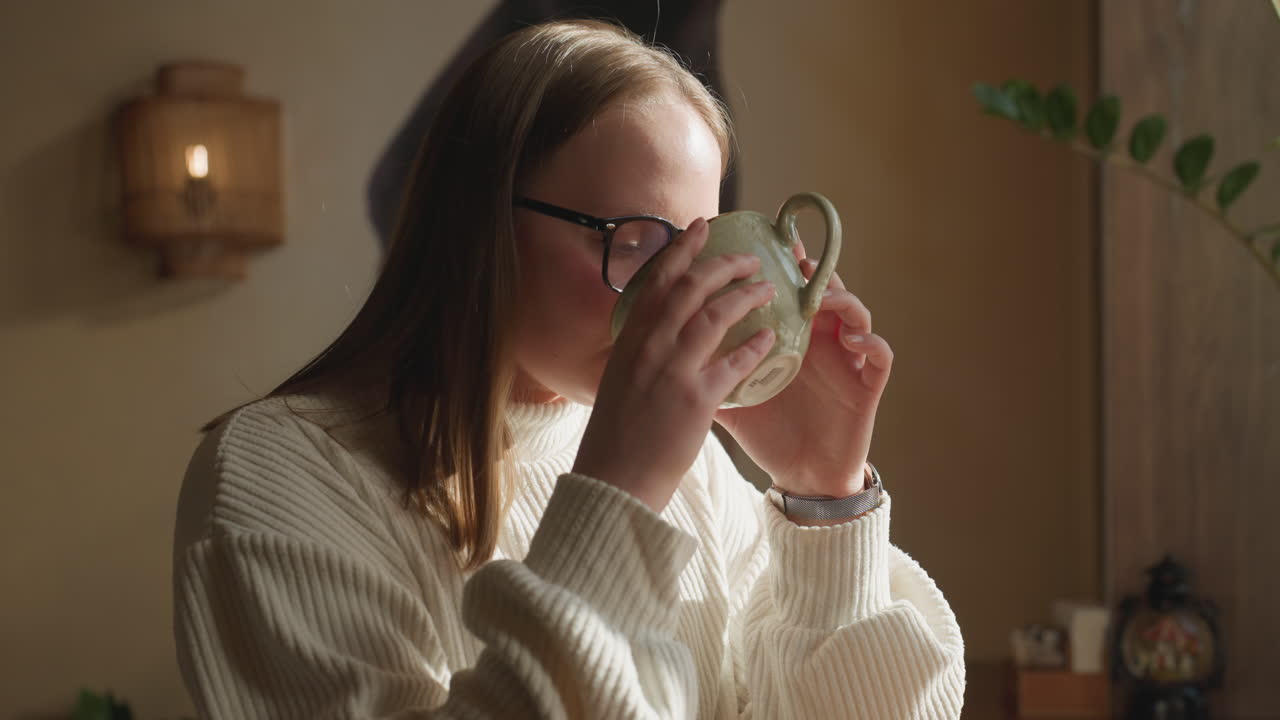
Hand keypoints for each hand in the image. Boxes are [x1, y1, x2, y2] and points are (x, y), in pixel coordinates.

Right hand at [575, 218, 779, 511]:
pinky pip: (733, 365)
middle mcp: (648, 348)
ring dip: (745, 297)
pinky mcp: (695, 401)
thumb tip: (658, 327)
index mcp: (629, 340)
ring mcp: (671, 371)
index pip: (657, 281)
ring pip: (714, 317)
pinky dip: (754, 348)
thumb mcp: (621, 378)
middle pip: (690, 289)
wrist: (614, 480)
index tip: (702, 227)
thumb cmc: (618, 434)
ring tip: (769, 290)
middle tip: (750, 258)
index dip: (682, 250)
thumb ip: (640, 349)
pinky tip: (771, 340)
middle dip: (723, 265)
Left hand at [715, 252, 892, 497]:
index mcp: (789, 336)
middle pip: (824, 289)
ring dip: (842, 298)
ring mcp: (847, 360)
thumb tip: (661, 351)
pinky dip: (870, 342)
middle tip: (796, 258)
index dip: (779, 264)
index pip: (786, 290)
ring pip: (856, 312)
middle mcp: (820, 340)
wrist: (801, 477)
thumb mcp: (731, 397)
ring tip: (820, 297)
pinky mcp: (868, 385)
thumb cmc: (768, 433)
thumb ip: (706, 370)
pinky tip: (851, 340)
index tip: (761, 239)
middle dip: (813, 269)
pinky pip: (880, 354)